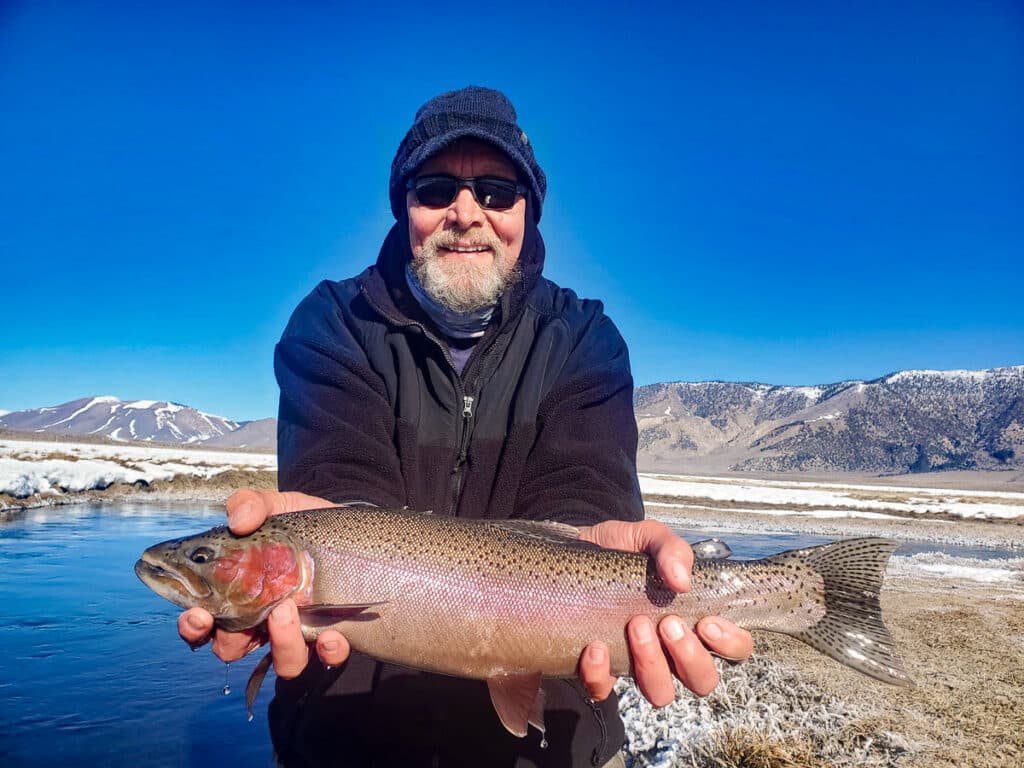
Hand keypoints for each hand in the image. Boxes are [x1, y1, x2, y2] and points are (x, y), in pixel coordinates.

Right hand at [176, 489, 350, 676]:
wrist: (347, 529)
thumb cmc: (301, 523)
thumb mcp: (275, 506)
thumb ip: (251, 504)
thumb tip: (239, 520)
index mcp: (237, 595)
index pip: (202, 622)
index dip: (193, 627)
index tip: (197, 616)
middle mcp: (263, 621)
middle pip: (232, 649)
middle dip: (232, 642)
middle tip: (247, 619)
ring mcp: (299, 631)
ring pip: (282, 661)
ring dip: (281, 643)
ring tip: (288, 610)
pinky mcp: (332, 633)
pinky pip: (328, 657)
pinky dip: (328, 651)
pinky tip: (330, 635)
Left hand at [575, 520, 752, 705]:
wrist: (572, 549)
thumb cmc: (619, 549)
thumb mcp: (647, 537)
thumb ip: (670, 548)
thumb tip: (682, 581)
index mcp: (691, 619)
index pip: (733, 649)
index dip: (729, 644)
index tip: (708, 622)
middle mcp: (669, 649)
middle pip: (703, 680)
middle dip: (690, 656)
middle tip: (668, 622)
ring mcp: (635, 662)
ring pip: (660, 693)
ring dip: (652, 665)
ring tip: (636, 626)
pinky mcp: (598, 668)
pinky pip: (603, 689)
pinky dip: (600, 673)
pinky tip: (595, 645)